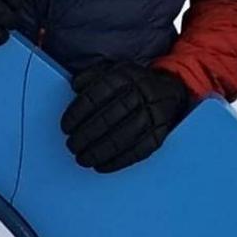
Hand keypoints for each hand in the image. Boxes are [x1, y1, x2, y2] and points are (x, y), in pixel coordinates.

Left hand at [60, 61, 194, 172]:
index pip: (98, 94)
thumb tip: (75, 87)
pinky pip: (139, 150)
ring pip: (124, 135)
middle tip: (72, 145)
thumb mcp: (113, 71)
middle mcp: (142, 93)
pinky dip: (118, 161)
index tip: (66, 126)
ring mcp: (154, 115)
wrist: (171, 91)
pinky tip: (102, 166)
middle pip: (110, 116)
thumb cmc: (133, 84)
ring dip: (100, 150)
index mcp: (126, 76)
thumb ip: (92, 76)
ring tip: (83, 159)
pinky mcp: (161, 134)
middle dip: (87, 134)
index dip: (79, 112)